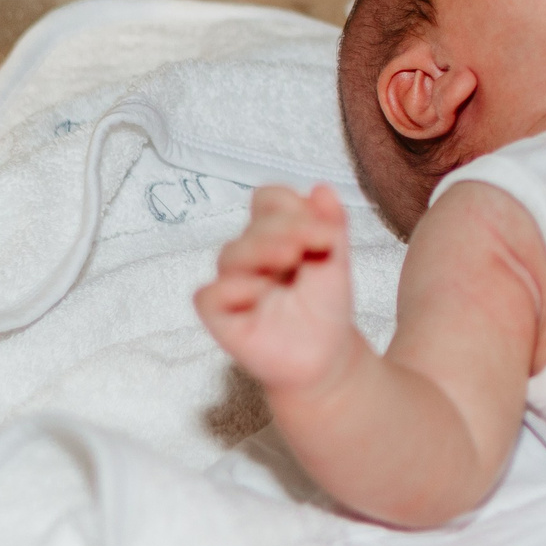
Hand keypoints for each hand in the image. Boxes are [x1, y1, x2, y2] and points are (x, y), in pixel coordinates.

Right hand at [196, 184, 361, 395]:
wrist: (327, 357)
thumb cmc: (325, 306)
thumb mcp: (337, 260)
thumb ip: (331, 224)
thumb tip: (322, 188)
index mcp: (274, 234)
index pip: (269, 200)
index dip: (293, 206)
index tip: (326, 231)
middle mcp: (249, 255)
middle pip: (254, 226)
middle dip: (287, 229)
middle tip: (316, 245)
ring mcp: (233, 284)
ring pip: (230, 254)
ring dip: (262, 250)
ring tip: (291, 260)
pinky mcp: (220, 317)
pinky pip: (209, 296)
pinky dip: (232, 289)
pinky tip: (260, 294)